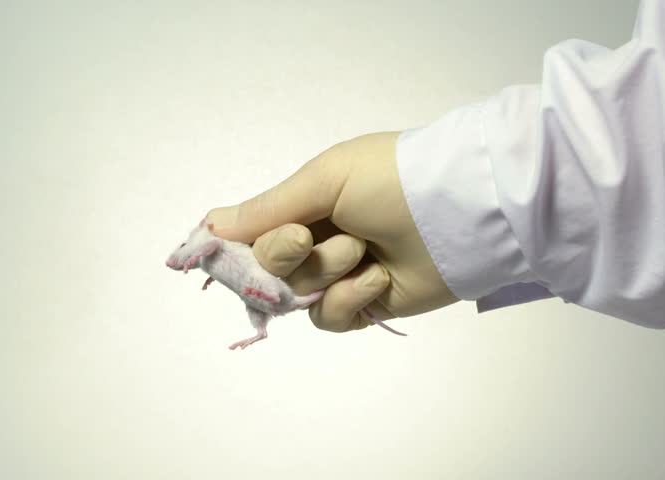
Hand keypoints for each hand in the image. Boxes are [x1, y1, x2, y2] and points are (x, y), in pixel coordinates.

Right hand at [207, 132, 459, 332]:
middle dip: (285, 256)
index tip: (228, 246)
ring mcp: (339, 275)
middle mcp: (316, 240)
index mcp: (303, 205)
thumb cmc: (390, 181)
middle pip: (265, 270)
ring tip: (366, 250)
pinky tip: (377, 279)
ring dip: (328, 272)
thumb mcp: (322, 180)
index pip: (248, 236)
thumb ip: (265, 209)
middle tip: (309, 238)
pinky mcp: (363, 305)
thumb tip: (206, 228)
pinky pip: (329, 319)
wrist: (458, 211)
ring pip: (297, 297)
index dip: (238, 247)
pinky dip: (349, 299)